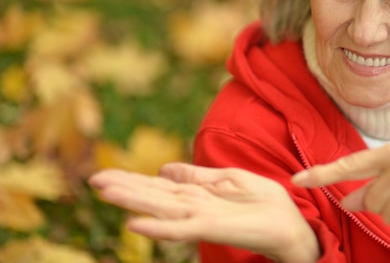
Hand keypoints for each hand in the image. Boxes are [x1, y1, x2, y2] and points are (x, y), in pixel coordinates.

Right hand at [89, 163, 318, 262]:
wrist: (291, 225)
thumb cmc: (264, 204)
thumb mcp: (230, 179)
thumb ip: (198, 175)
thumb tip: (164, 167)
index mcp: (198, 194)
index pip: (159, 185)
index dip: (133, 179)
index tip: (104, 173)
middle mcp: (194, 206)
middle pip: (154, 195)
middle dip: (125, 187)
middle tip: (93, 179)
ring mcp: (202, 218)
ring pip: (161, 207)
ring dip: (133, 200)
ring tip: (105, 192)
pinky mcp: (213, 227)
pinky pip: (182, 228)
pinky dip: (159, 227)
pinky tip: (136, 225)